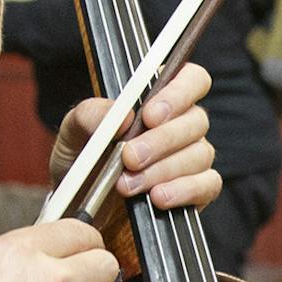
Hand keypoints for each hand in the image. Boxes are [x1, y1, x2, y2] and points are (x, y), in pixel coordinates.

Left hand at [50, 61, 219, 213]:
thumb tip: (123, 115)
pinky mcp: (197, 189)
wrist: (82, 201)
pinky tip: (158, 198)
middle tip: (130, 158)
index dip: (178, 94)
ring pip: (199, 154)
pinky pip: (207, 185)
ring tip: (128, 185)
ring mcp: (193, 156)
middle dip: (161, 141)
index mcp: (161, 97)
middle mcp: (183, 124)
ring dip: (162, 170)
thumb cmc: (84, 158)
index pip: (191, 79)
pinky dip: (183, 191)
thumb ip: (91, 114)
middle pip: (196, 120)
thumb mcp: (74, 131)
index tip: (150, 115)